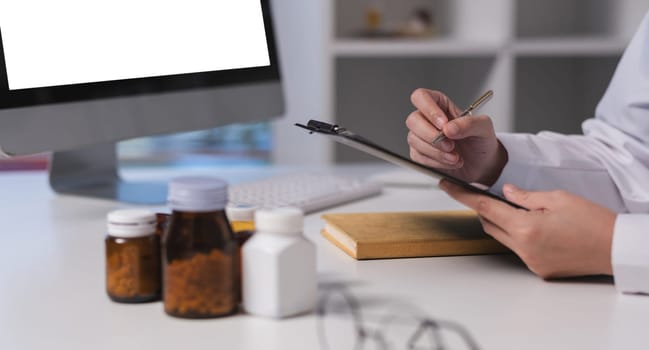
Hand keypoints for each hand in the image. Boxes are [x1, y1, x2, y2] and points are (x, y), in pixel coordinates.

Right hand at [406, 89, 506, 184]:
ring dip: (436, 152)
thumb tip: (449, 128)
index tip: (443, 124)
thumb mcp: (484, 127)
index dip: (429, 110)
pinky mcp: (420, 153)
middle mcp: (428, 119)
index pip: (421, 97)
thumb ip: (469, 124)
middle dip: (431, 136)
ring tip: (455, 157)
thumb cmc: (481, 141)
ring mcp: (422, 136)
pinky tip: (449, 162)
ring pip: (414, 140)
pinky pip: (418, 157)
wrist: (482, 164)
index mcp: (441, 105)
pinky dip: (435, 162)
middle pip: (413, 120)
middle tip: (450, 145)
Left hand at [439, 180, 615, 277]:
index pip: (483, 207)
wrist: (616, 248)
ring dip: (502, 222)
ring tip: (521, 210)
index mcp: (525, 227)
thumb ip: (525, 196)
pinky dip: (518, 236)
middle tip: (491, 193)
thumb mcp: (557, 198)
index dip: (462, 195)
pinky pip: (517, 249)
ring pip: (501, 238)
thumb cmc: (593, 221)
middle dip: (485, 208)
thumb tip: (504, 192)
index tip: (446, 186)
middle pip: (489, 224)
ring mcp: (530, 262)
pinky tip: (537, 228)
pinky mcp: (538, 270)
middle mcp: (523, 248)